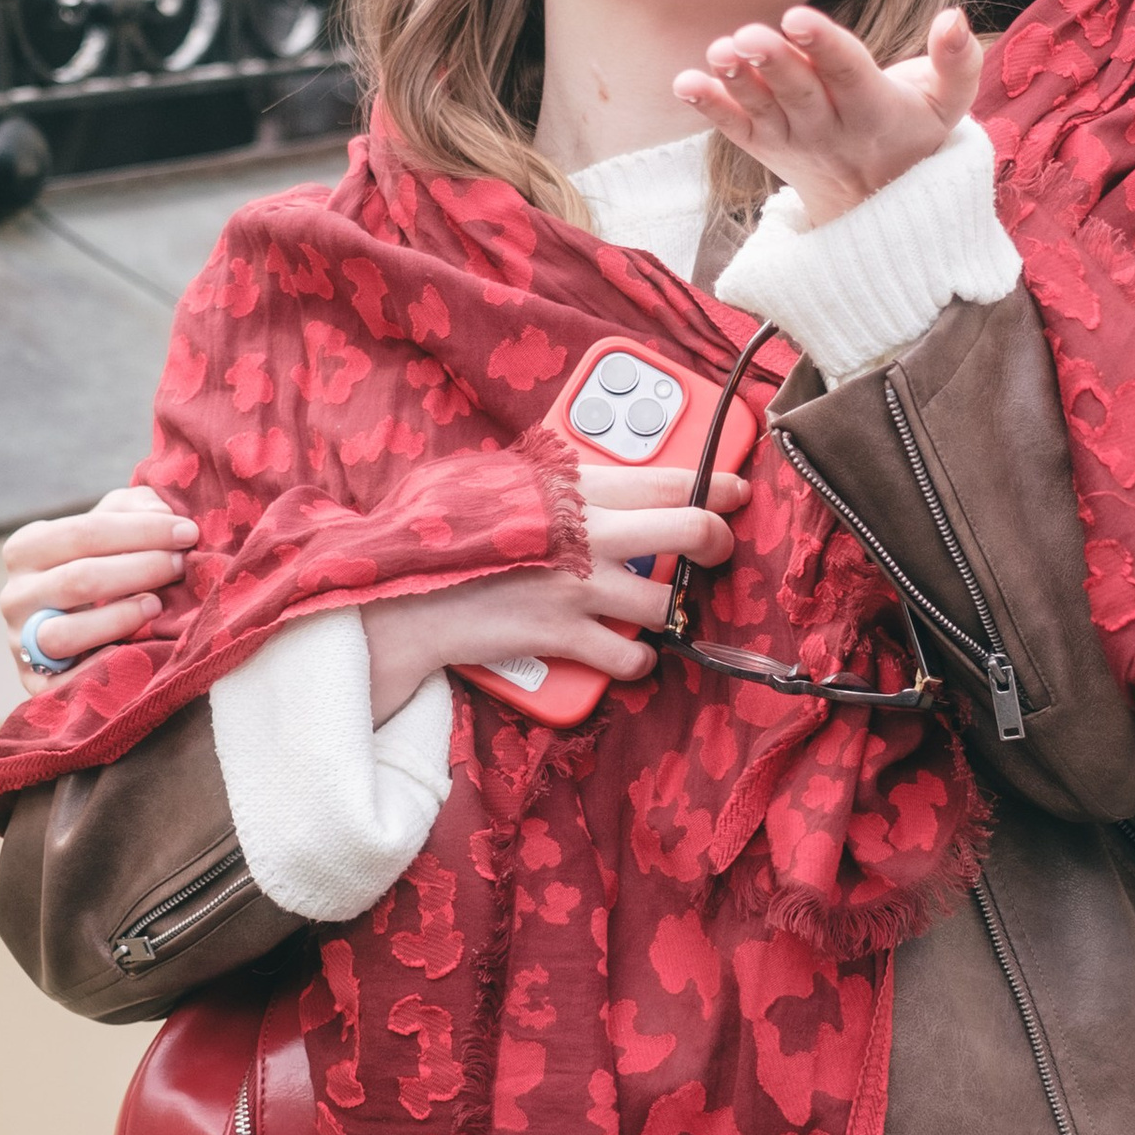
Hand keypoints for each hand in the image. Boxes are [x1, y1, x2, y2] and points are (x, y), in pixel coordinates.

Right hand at [0, 485, 195, 674]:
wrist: (80, 629)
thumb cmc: (103, 565)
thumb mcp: (113, 527)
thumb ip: (135, 508)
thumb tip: (160, 512)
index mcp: (26, 548)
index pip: (84, 532)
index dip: (141, 531)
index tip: (187, 532)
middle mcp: (14, 595)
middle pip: (78, 580)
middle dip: (140, 569)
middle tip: (180, 565)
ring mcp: (20, 642)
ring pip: (63, 633)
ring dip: (119, 618)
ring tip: (157, 605)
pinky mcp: (34, 683)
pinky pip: (62, 684)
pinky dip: (98, 669)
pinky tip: (131, 651)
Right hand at [359, 461, 749, 716]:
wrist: (397, 593)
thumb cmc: (433, 531)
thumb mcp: (486, 479)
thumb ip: (543, 478)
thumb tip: (579, 475)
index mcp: (569, 486)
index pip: (667, 476)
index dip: (716, 481)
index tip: (737, 488)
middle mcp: (586, 534)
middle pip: (691, 529)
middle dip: (717, 540)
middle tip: (719, 548)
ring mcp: (579, 588)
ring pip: (664, 601)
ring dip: (666, 608)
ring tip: (656, 608)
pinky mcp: (565, 638)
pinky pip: (630, 655)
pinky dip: (634, 660)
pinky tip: (627, 653)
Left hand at [674, 5, 982, 226]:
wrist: (881, 205)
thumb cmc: (916, 133)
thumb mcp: (950, 106)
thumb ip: (958, 61)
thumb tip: (954, 16)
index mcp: (875, 110)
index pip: (848, 74)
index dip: (825, 46)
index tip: (799, 18)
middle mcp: (830, 129)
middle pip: (799, 93)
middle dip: (775, 63)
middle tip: (749, 35)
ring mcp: (793, 141)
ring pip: (763, 110)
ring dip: (737, 82)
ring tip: (718, 52)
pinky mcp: (766, 148)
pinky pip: (735, 130)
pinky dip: (709, 109)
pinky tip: (684, 83)